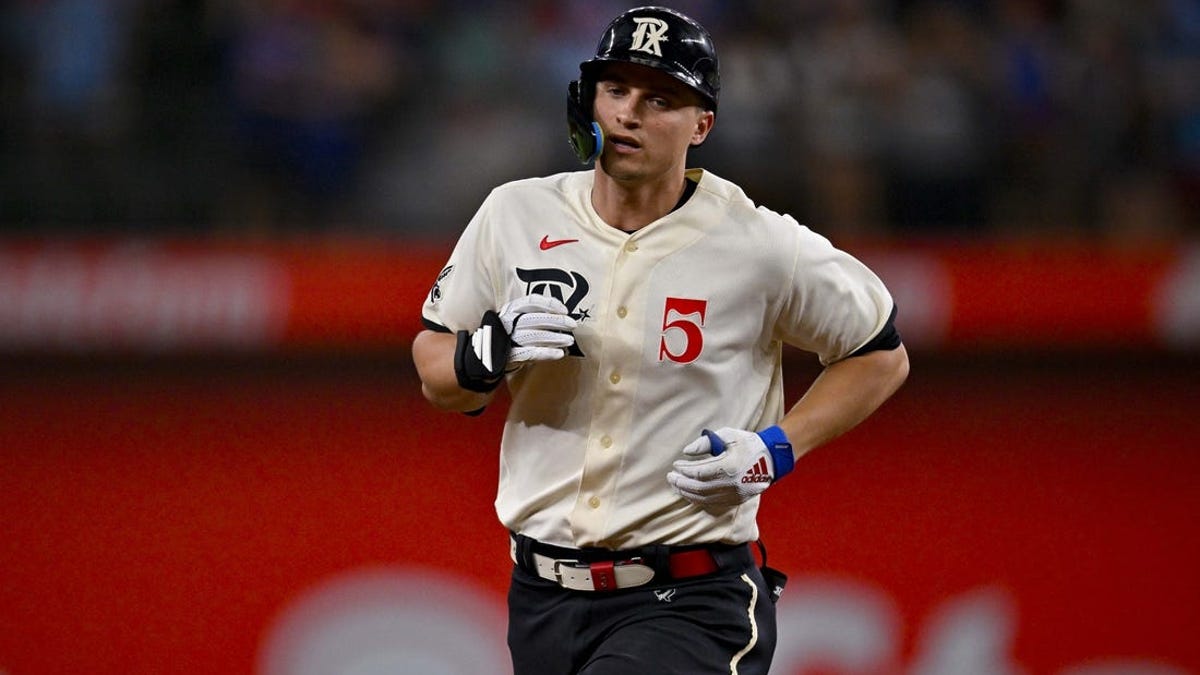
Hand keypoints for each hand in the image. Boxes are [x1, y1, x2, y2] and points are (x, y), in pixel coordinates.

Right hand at [499, 294, 576, 364]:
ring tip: (569, 340)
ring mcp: (507, 338)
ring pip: (533, 336)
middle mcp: (508, 321)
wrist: (487, 355)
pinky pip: (530, 353)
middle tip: (572, 325)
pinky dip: (546, 353)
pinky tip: (559, 353)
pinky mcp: (509, 354)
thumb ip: (537, 314)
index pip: (531, 302)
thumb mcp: (519, 318)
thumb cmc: (510, 333)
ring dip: (554, 338)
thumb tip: (563, 315)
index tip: (564, 310)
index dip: (549, 304)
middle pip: (534, 318)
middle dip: (556, 321)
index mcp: (511, 309)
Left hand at [667, 426, 794, 506]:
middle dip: (681, 483)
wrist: (772, 458)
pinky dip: (699, 499)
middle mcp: (731, 484)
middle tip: (670, 477)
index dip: (684, 470)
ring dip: (687, 493)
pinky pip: (713, 503)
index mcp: (729, 466)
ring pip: (704, 498)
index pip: (698, 473)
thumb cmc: (748, 443)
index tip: (675, 464)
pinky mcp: (736, 500)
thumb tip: (686, 452)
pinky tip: (690, 493)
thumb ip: (705, 443)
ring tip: (676, 485)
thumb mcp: (727, 435)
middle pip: (698, 488)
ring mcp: (734, 494)